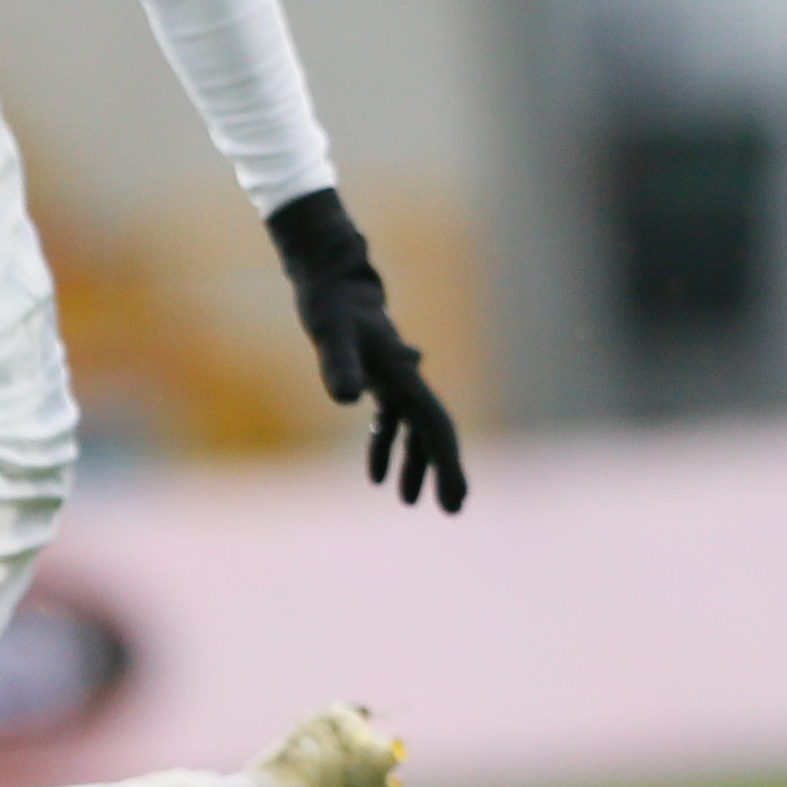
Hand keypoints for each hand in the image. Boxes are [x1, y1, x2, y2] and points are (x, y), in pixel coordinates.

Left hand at [266, 188, 466, 512]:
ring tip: (408, 501)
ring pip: (413, 429)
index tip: (455, 499)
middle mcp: (407, 379)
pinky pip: (391, 420)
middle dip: (442, 471)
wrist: (330, 276)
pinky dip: (386, 446)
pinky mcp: (378, 377)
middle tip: (451, 510)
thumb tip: (347, 399)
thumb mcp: (330, 333)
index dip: (447, 465)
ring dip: (415, 463)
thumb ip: (339, 364)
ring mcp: (395, 379)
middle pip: (432, 431)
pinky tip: (375, 475)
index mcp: (404, 375)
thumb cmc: (330, 304)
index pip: (434, 426)